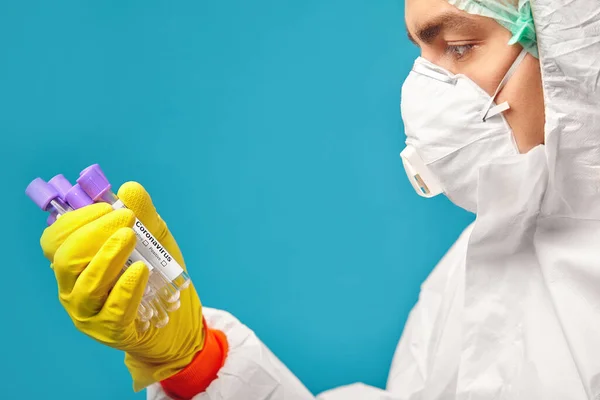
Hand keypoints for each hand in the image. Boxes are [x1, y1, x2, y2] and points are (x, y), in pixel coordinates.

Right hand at [41, 182, 203, 390]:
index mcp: (75, 261)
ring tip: (130, 237)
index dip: (77, 220)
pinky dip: (126, 287)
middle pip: (66, 258)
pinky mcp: (110, 330)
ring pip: (86, 283)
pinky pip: (113, 309)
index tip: (108, 207)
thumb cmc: (154, 275)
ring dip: (108, 256)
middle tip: (125, 219)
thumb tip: (129, 189)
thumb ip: (142, 214)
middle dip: (93, 233)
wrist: (175, 318)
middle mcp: (73, 286)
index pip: (55, 239)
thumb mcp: (153, 239)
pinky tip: (141, 270)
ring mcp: (89, 311)